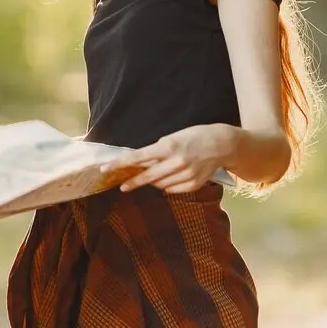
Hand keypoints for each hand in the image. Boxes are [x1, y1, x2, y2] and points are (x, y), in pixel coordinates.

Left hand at [101, 124, 234, 193]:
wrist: (221, 144)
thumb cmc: (193, 137)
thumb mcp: (172, 138)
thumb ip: (156, 152)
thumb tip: (139, 164)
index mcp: (168, 147)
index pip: (138, 157)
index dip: (120, 164)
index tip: (106, 168)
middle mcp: (176, 162)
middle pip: (148, 177)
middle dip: (132, 181)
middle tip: (123, 186)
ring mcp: (186, 174)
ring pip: (160, 185)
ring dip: (153, 181)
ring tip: (157, 174)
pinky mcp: (194, 184)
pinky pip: (173, 190)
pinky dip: (168, 186)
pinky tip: (171, 178)